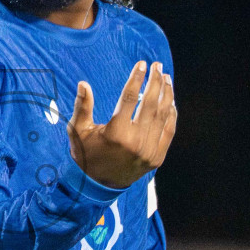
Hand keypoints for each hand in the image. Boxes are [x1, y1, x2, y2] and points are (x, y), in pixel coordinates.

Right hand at [68, 61, 175, 189]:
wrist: (98, 185)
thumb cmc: (86, 154)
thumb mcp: (78, 131)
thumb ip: (82, 107)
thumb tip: (83, 83)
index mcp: (116, 133)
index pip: (130, 98)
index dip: (137, 78)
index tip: (142, 64)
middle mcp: (135, 142)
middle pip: (151, 104)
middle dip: (155, 81)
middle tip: (157, 66)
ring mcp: (148, 151)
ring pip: (163, 116)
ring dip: (166, 94)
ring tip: (165, 78)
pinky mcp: (156, 158)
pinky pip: (168, 132)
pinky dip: (171, 115)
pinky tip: (170, 101)